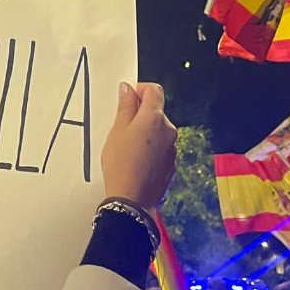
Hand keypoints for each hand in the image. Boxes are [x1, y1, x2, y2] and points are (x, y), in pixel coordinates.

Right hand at [101, 82, 176, 208]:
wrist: (132, 199)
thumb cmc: (121, 164)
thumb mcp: (117, 131)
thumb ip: (125, 107)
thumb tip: (128, 89)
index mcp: (154, 118)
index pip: (154, 90)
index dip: (140, 90)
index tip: (127, 98)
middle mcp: (168, 130)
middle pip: (156, 110)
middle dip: (140, 113)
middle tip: (121, 125)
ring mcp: (172, 147)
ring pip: (158, 129)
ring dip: (145, 130)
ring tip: (127, 145)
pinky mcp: (171, 162)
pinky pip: (161, 146)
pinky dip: (150, 146)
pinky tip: (136, 159)